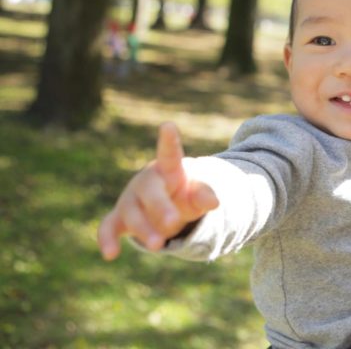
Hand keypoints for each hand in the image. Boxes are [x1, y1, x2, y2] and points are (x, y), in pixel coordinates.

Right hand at [97, 122, 218, 260]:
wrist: (165, 206)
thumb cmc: (183, 194)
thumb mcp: (197, 195)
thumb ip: (204, 195)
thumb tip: (214, 201)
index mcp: (168, 169)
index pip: (170, 153)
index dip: (169, 140)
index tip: (168, 125)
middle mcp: (146, 182)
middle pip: (150, 192)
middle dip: (160, 207)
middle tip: (173, 223)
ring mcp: (130, 199)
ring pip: (131, 212)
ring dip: (144, 229)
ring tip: (158, 246)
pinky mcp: (118, 218)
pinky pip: (108, 227)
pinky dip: (107, 239)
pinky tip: (110, 254)